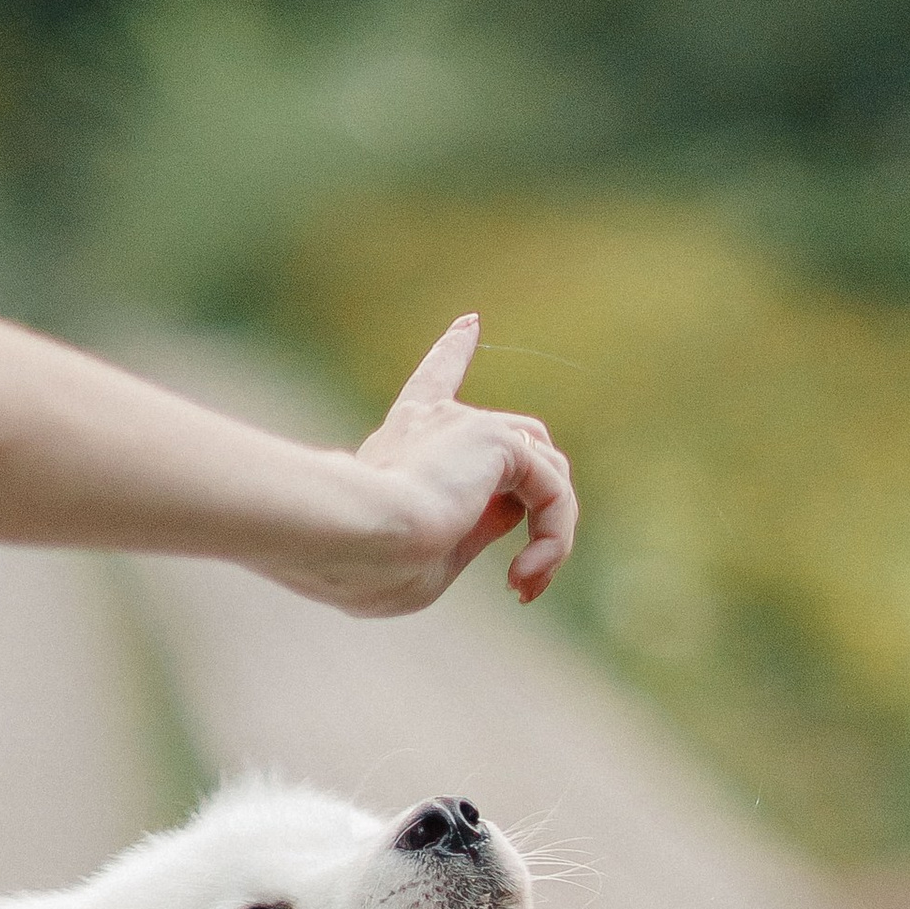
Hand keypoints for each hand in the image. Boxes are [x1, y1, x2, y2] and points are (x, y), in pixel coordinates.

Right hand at [314, 315, 576, 618]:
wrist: (356, 539)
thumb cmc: (373, 566)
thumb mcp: (424, 558)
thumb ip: (466, 532)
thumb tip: (512, 513)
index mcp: (401, 443)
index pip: (433, 384)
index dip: (451, 354)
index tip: (469, 325)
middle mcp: (434, 423)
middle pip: (517, 443)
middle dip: (538, 507)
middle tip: (522, 581)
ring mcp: (468, 426)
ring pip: (547, 470)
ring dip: (551, 534)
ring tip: (525, 583)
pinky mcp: (498, 442)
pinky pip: (553, 490)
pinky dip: (552, 537)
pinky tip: (526, 573)